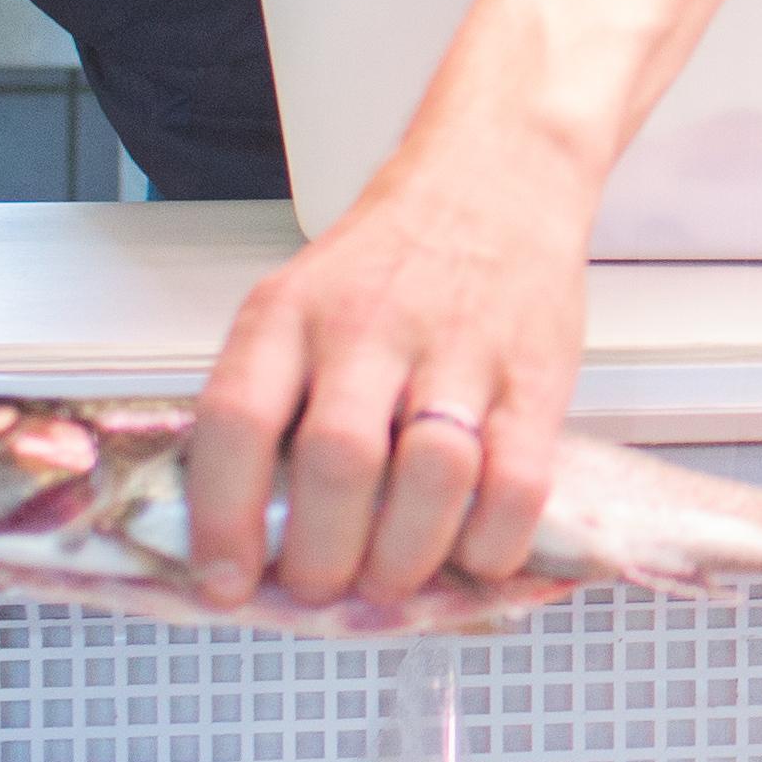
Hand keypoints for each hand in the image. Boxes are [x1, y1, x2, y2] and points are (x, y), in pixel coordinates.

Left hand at [184, 129, 591, 619]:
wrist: (494, 176)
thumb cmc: (387, 263)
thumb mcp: (298, 306)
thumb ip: (271, 402)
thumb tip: (244, 539)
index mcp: (289, 315)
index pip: (236, 419)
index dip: (224, 519)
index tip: (226, 583)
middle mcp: (369, 326)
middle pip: (337, 461)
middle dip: (323, 555)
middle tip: (324, 586)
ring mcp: (461, 348)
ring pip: (432, 476)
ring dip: (405, 557)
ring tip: (392, 579)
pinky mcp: (537, 373)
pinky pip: (520, 480)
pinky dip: (493, 541)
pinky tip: (473, 552)